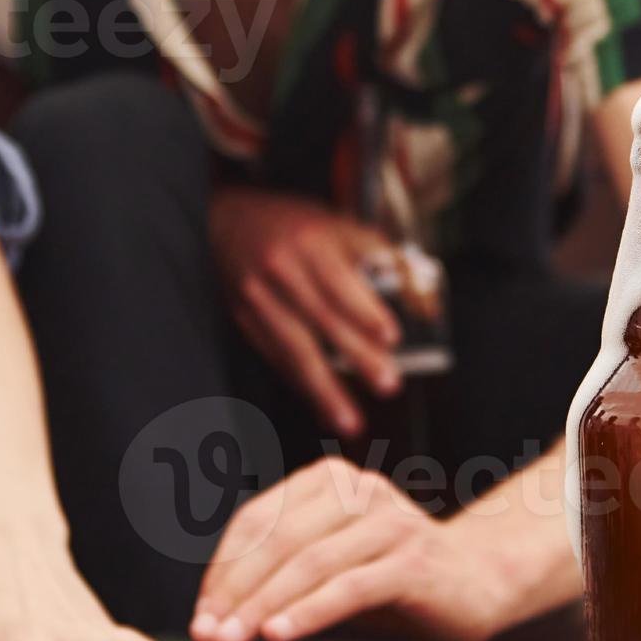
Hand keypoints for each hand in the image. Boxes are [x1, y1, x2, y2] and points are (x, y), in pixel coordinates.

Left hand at [190, 456, 515, 640]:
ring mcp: (389, 522)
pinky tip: (280, 634)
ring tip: (234, 639)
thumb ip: (285, 574)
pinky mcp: (412, 560)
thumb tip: (218, 615)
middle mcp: (359, 492)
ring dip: (263, 604)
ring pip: (309, 563)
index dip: (223, 569)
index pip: (258, 521)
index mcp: (330, 482)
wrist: (479, 582)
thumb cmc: (393, 579)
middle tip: (209, 633)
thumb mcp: (332, 566)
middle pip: (278, 541)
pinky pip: (349, 587)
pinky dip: (308, 611)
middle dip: (236, 591)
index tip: (202, 613)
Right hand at [207, 187, 402, 438]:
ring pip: (295, 348)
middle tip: (387, 383)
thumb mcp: (334, 221)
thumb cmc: (293, 224)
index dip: (365, 312)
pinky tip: (321, 403)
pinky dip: (300, 382)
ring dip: (324, 388)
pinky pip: (275, 356)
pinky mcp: (243, 317)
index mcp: (310, 240)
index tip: (390, 338)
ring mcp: (258, 295)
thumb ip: (371, 250)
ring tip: (350, 420)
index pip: (340, 281)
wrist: (228, 221)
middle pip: (322, 318)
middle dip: (357, 355)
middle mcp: (282, 268)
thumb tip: (413, 285)